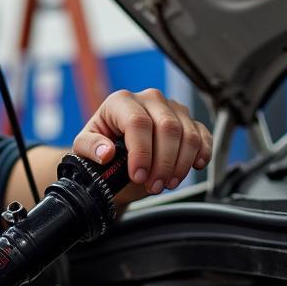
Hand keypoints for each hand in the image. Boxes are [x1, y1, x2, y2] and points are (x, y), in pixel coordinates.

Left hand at [73, 88, 212, 203]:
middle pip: (167, 128)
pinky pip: (203, 135)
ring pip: (188, 134)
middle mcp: (149, 99)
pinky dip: (202, 153)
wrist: (115, 155)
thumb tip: (104, 152)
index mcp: (121, 101)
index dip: (141, 152)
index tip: (138, 175)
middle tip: (154, 186)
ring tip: (167, 184)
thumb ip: (90, 147)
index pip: (138, 122)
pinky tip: (195, 167)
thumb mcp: (84, 148)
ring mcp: (172, 108)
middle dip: (163, 163)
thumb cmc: (99, 147)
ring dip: (181, 164)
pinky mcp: (189, 120)